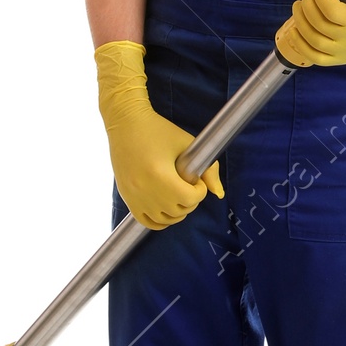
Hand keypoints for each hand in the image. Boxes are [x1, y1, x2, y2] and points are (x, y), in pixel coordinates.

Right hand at [95, 43, 222, 228]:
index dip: (200, 191)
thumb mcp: (187, 144)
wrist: (126, 123)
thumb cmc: (158, 130)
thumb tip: (219, 194)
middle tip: (188, 185)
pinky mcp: (126, 197)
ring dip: (177, 211)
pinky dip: (160, 220)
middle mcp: (144, 189)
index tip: (197, 180)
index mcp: (160, 175)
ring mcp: (134, 196)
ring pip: (165, 220)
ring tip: (178, 195)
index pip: (190, 199)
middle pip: (179, 211)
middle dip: (190, 200)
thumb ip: (209, 169)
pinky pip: (147, 222)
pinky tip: (166, 207)